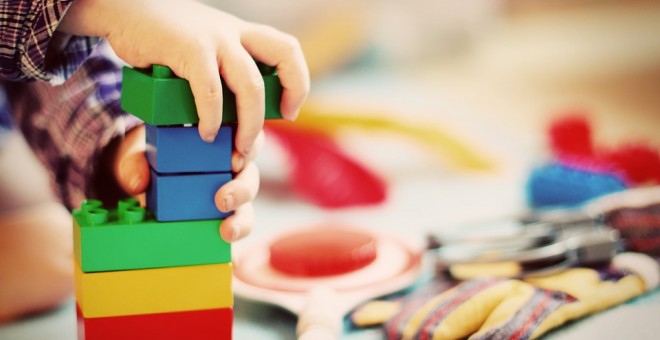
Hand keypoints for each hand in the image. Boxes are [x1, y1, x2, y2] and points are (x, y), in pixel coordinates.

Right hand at [60, 0, 308, 154]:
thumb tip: (231, 115)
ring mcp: (214, 38)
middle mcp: (234, 32)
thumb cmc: (162, 38)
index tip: (289, 110)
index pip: (287, 49)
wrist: (123, 9)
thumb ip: (220, 71)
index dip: (297, 81)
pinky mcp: (189, 49)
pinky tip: (204, 132)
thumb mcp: (203, 47)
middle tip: (278, 124)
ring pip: (250, 85)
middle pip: (285, 54)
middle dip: (291, 94)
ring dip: (250, 123)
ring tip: (238, 147)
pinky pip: (210, 91)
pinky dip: (210, 117)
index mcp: (241, 33)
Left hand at [113, 125, 262, 242]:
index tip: (234, 161)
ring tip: (227, 230)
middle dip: (243, 189)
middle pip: (250, 175)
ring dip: (242, 219)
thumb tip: (138, 183)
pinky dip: (237, 238)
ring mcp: (229, 194)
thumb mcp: (138, 154)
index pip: (246, 139)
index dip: (249, 149)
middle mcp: (230, 167)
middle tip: (223, 200)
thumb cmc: (149, 157)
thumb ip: (134, 163)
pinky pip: (237, 227)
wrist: (142, 179)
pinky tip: (231, 250)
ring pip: (248, 205)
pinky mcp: (224, 217)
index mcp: (219, 141)